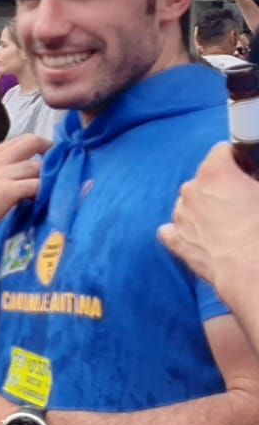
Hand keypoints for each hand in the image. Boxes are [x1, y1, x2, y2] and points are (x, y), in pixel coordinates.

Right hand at [0, 134, 50, 235]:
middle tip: (58, 168)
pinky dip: (42, 191)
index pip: (26, 139)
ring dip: (47, 178)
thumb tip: (33, 168)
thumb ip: (6, 166)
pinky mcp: (6, 190)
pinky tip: (39, 199)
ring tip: (47, 189)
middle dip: (51, 153)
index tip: (52, 158)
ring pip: (38, 166)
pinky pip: (35, 185)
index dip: (44, 146)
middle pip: (33, 142)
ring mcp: (1, 174)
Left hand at [159, 145, 258, 315]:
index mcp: (216, 172)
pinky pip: (174, 229)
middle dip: (223, 186)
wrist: (254, 273)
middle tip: (245, 202)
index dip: (240, 159)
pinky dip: (187, 231)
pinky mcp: (176, 241)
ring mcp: (180, 216)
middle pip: (206, 178)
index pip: (224, 150)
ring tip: (231, 225)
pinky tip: (205, 238)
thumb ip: (254, 181)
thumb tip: (252, 186)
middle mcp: (191, 190)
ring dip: (206, 208)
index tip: (251, 171)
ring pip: (191, 203)